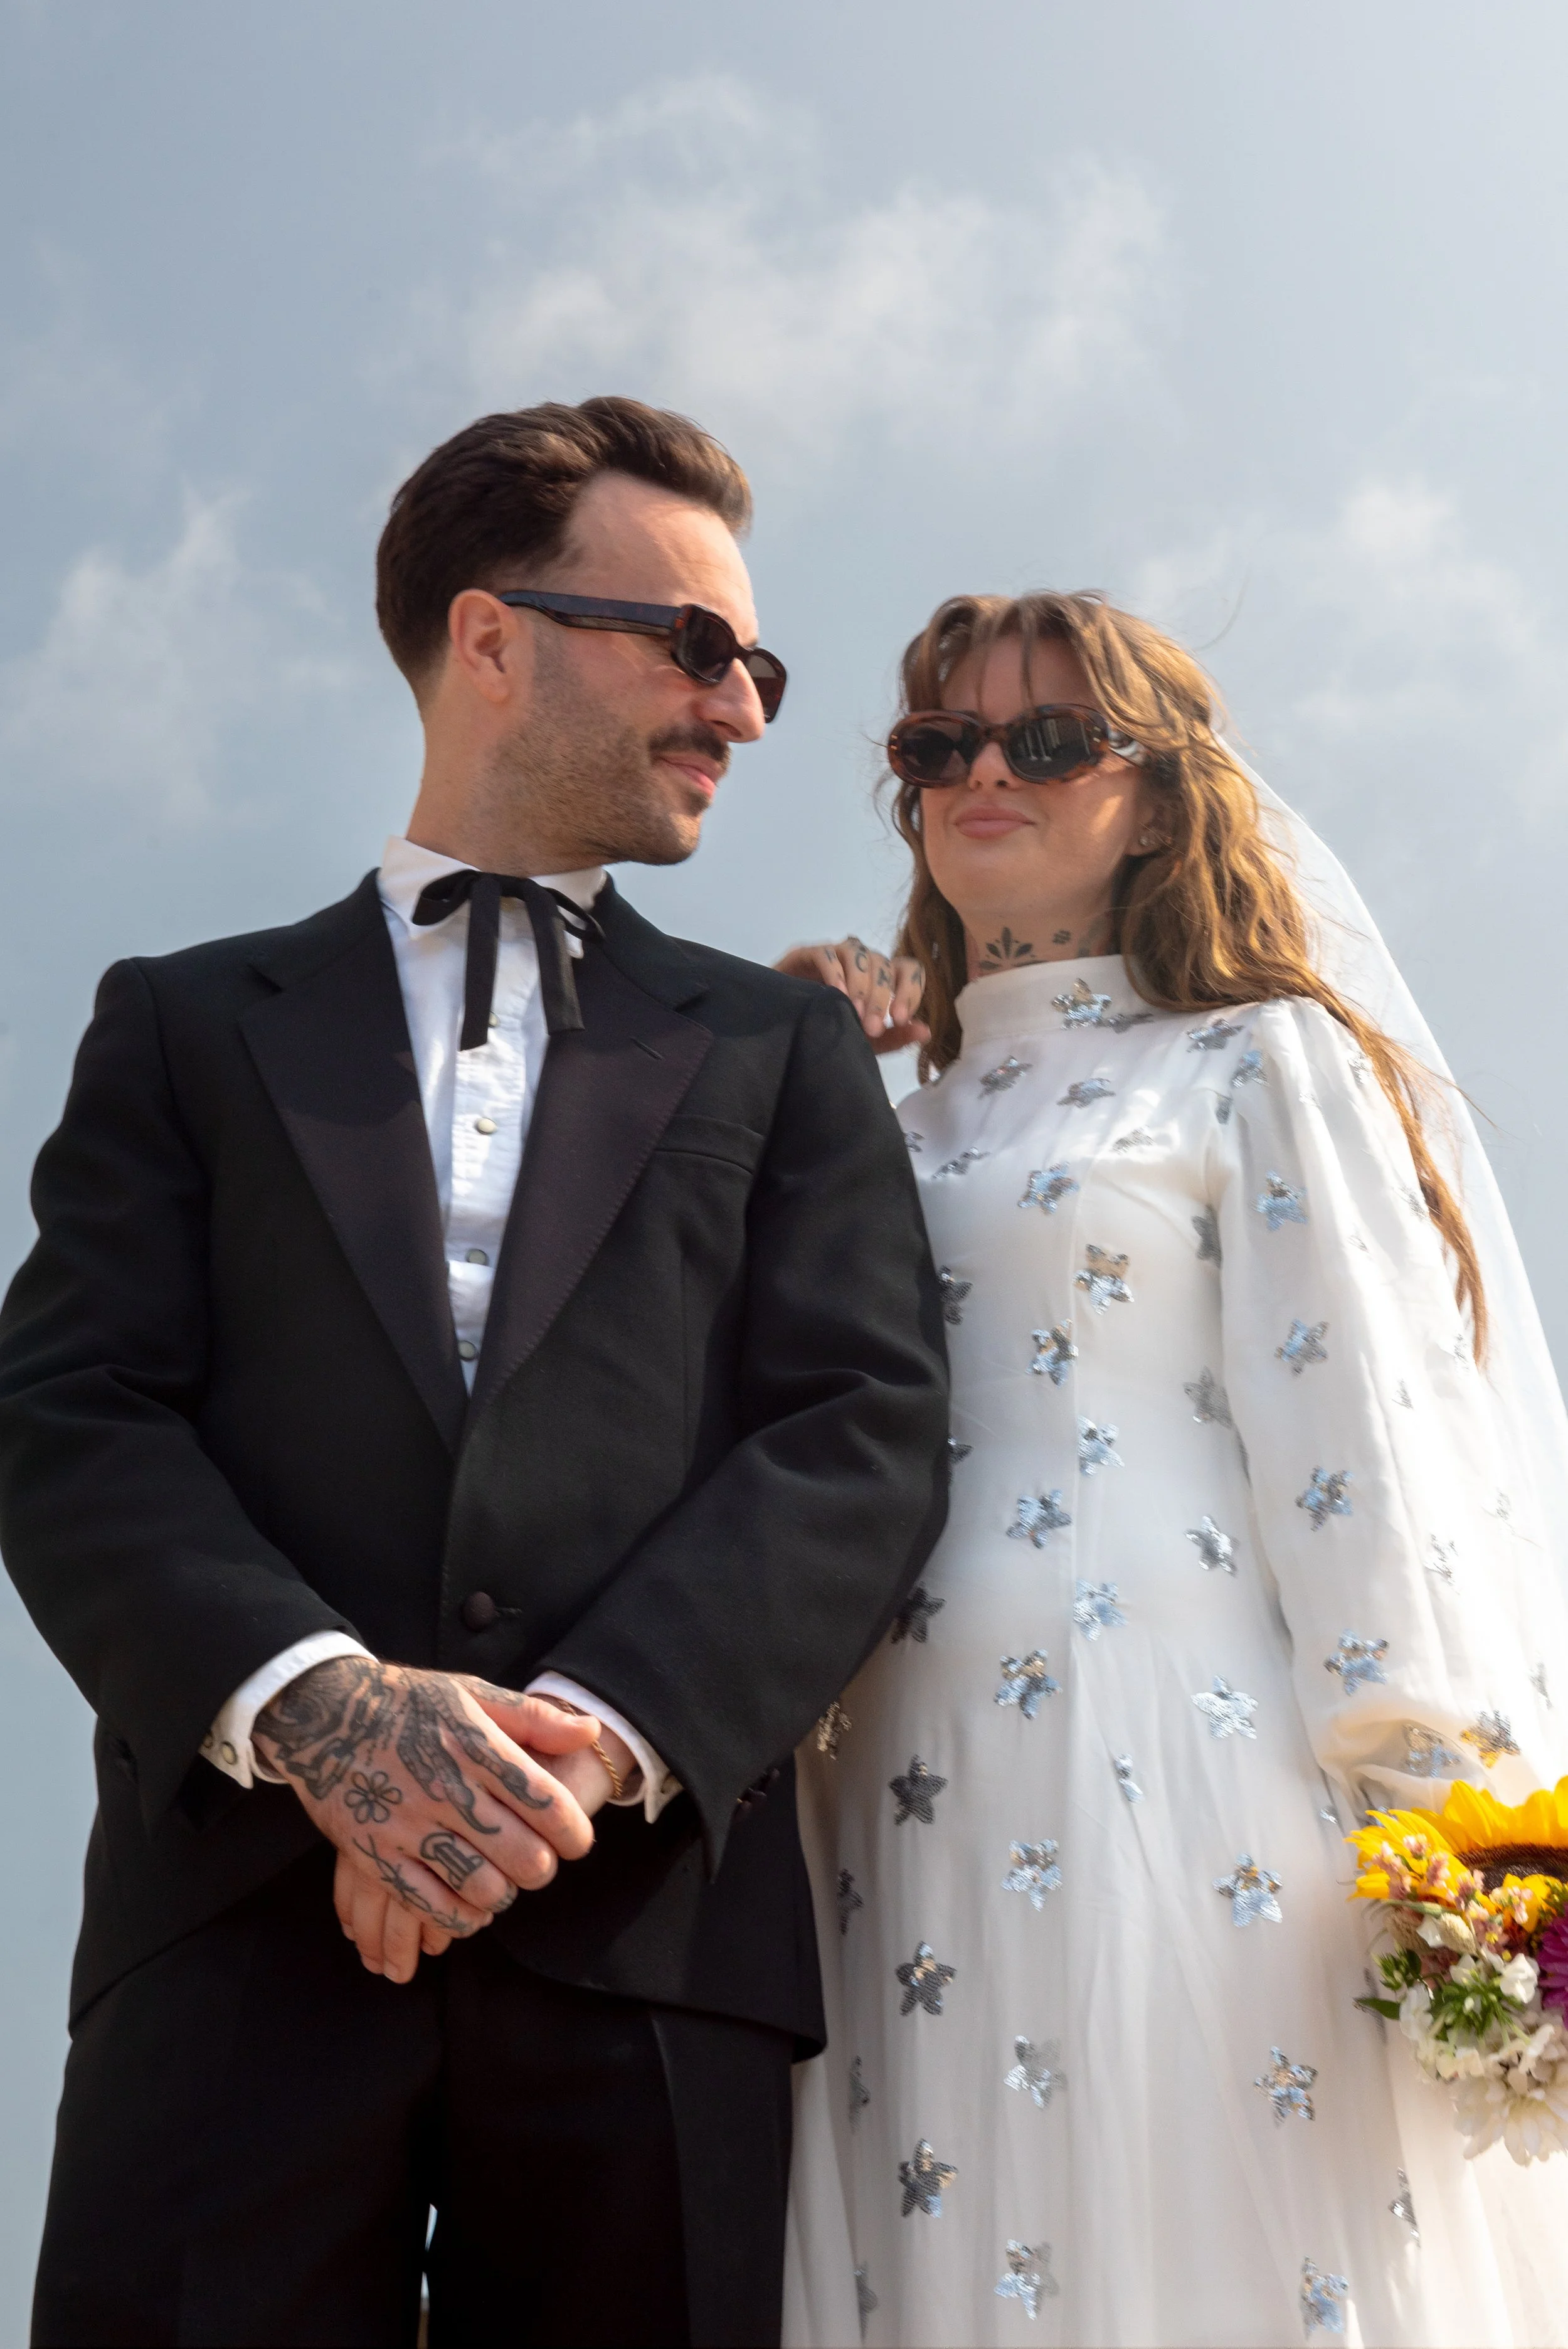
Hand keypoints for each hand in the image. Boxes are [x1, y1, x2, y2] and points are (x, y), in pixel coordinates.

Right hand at [257, 1658, 600, 1976]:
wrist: (323, 1712)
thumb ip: (533, 1717)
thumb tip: (591, 1731)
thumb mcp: (469, 1691)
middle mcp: (444, 1787)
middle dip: (541, 1869)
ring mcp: (407, 1824)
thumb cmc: (407, 1701)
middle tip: (539, 1866)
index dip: (573, 1831)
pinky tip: (468, 1908)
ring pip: (480, 1886)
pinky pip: (427, 1905)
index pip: (545, 1801)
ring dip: (502, 1894)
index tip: (577, 1842)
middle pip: (520, 1853)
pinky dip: (458, 1919)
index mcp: (474, 1745)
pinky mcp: (374, 1854)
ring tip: (503, 1884)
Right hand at [774, 938, 928, 1053]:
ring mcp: (835, 955)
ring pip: (858, 953)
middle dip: (880, 997)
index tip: (899, 1019)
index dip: (910, 991)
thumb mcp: (863, 1042)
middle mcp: (862, 963)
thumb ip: (893, 1038)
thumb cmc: (825, 1032)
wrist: (780, 1031)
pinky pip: (827, 953)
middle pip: (883, 964)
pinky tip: (834, 994)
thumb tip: (925, 1030)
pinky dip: (834, 972)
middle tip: (872, 1027)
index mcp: (881, 979)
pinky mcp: (807, 954)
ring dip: (860, 983)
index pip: (908, 971)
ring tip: (853, 1011)